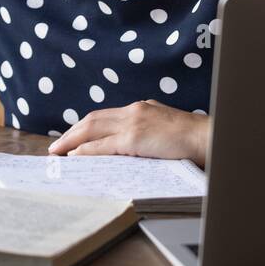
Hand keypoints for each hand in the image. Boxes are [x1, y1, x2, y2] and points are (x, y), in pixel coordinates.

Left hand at [46, 99, 209, 165]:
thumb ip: (148, 131)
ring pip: (92, 129)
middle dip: (72, 132)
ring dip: (71, 141)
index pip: (105, 116)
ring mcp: (133, 123)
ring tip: (58, 152)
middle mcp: (134, 111)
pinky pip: (102, 145)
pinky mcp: (134, 138)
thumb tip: (133, 145)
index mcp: (141, 108)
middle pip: (93, 119)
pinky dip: (85, 151)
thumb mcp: (166, 128)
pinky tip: (74, 157)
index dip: (86, 126)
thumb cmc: (192, 139)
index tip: (74, 136)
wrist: (207, 138)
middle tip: (57, 146)